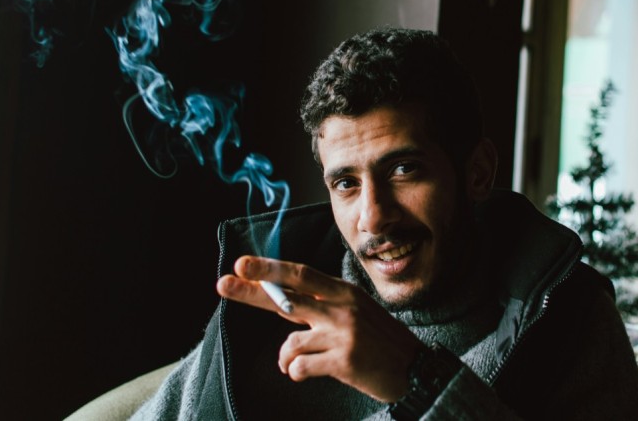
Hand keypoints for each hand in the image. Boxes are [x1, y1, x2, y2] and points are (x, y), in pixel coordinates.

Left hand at [216, 255, 422, 401]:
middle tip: (223, 282)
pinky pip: (300, 366)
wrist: (415, 369)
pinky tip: (307, 373)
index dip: (269, 269)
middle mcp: (342, 308)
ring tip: (300, 363)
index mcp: (343, 292)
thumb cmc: (378, 342)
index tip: (241, 264)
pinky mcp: (344, 361)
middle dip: (251, 291)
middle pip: (288, 297)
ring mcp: (344, 334)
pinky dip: (296, 372)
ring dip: (286, 358)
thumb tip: (281, 309)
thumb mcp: (355, 313)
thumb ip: (320, 309)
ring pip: (289, 343)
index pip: (300, 275)